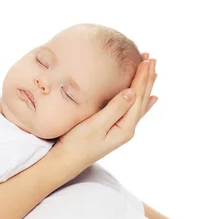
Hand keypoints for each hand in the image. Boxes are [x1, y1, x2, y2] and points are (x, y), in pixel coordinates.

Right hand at [54, 55, 157, 169]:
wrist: (66, 161)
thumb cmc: (77, 144)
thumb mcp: (95, 126)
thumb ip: (114, 109)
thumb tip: (130, 92)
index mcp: (125, 126)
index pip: (137, 96)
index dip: (142, 77)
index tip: (146, 60)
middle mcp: (127, 127)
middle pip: (141, 98)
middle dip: (147, 78)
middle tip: (151, 58)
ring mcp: (121, 128)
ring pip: (139, 102)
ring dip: (145, 85)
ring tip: (152, 71)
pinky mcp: (114, 128)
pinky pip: (133, 110)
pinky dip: (142, 101)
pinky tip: (150, 99)